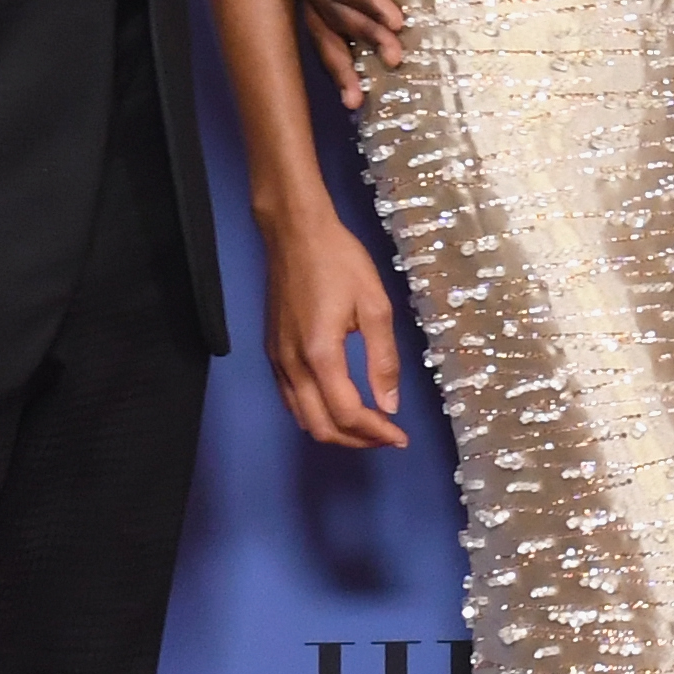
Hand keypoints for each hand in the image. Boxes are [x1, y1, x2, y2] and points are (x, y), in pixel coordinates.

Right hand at [259, 208, 412, 450]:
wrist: (296, 233)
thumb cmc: (340, 262)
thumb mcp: (375, 306)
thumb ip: (383, 359)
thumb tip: (390, 404)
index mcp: (320, 354)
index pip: (348, 413)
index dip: (376, 433)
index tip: (400, 437)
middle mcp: (293, 364)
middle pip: (321, 426)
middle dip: (357, 440)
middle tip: (388, 437)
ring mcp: (278, 360)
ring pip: (303, 418)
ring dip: (336, 431)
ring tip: (369, 426)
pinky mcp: (273, 353)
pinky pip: (291, 399)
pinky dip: (316, 414)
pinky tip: (340, 406)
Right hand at [279, 0, 401, 106]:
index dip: (366, 0)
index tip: (397, 19)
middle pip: (330, 8)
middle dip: (363, 35)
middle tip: (395, 57)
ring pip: (319, 26)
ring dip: (339, 62)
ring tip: (357, 99)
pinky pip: (318, 25)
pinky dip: (332, 54)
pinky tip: (346, 84)